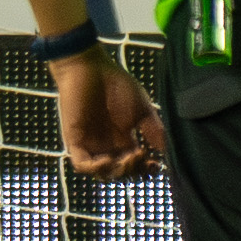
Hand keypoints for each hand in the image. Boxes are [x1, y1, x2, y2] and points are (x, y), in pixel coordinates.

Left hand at [52, 50, 162, 178]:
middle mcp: (107, 146)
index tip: (156, 165)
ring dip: (117, 172)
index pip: (135, 165)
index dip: (145, 170)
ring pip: (102, 173)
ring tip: (127, 158)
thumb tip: (165, 151)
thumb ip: (153, 130)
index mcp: (123, 140)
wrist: (89, 68)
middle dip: (132, 171)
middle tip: (140, 156)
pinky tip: (107, 160)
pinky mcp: (75, 140)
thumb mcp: (142, 109)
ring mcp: (91, 144)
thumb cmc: (116, 85)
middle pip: (120, 172)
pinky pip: (82, 164)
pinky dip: (95, 168)